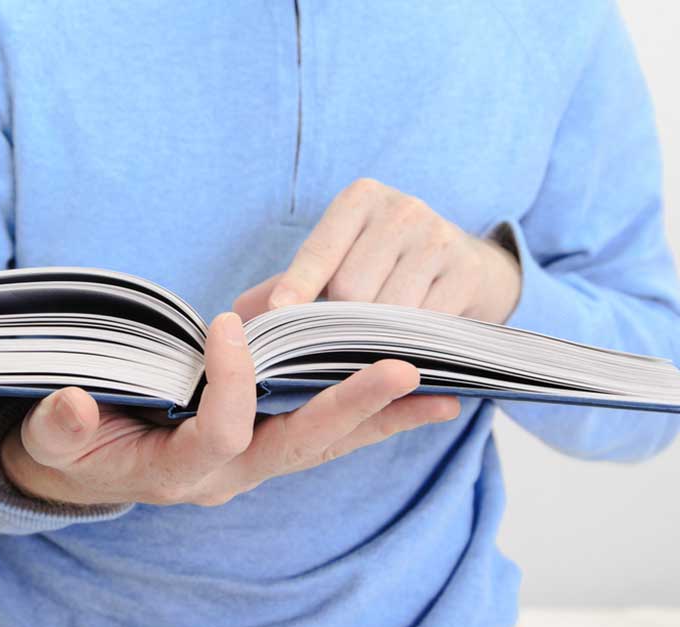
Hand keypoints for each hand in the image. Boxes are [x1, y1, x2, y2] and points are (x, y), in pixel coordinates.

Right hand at [1, 312, 459, 506]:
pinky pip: (326, 436)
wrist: (84, 469)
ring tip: (441, 390)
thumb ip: (59, 425)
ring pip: (325, 444)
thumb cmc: (69, 447)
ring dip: (381, 417)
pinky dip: (374, 420)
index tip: (227, 323)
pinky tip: (423, 402)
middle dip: (347, 407)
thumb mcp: (50, 437)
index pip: (220, 432)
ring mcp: (250, 464)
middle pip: (297, 446)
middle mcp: (226, 475)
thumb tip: (73, 405)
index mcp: (176, 470)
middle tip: (399, 369)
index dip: (229, 384)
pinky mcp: (263, 447)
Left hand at [234, 178, 521, 322]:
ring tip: (373, 345)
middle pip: (350, 288)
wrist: (470, 267)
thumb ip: (291, 284)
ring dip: (373, 338)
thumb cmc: (386, 266)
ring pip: (386, 310)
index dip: (298, 284)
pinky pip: (424, 323)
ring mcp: (438, 238)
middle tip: (340, 339)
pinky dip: (408, 343)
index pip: (319, 249)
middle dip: (339, 323)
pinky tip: (406, 346)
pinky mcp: (466, 272)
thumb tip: (236, 315)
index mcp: (360, 199)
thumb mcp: (340, 261)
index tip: (279, 312)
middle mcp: (401, 210)